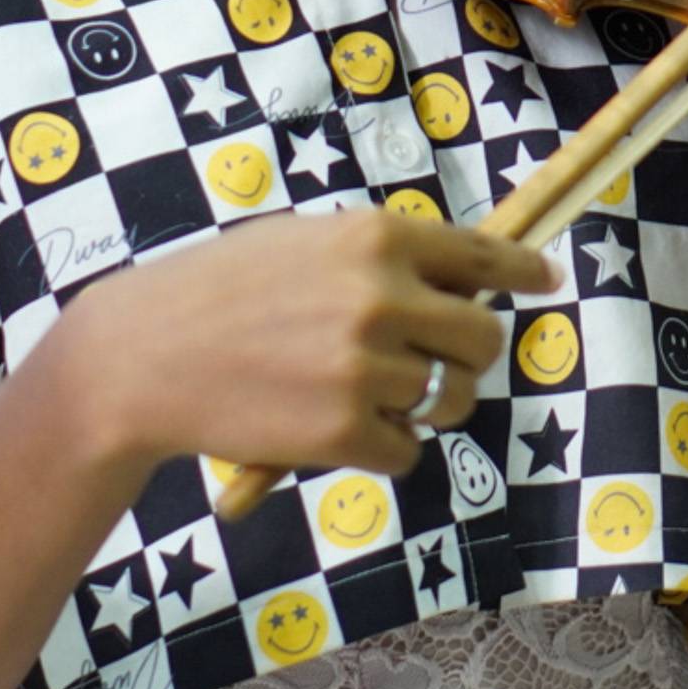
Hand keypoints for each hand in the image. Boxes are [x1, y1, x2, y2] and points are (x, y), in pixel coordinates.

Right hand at [56, 210, 559, 477]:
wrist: (142, 355)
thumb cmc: (218, 293)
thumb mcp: (302, 244)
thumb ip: (377, 258)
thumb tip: (458, 282)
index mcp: (375, 237)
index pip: (479, 253)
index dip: (520, 269)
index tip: (545, 281)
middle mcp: (381, 297)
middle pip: (483, 338)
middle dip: (469, 357)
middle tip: (435, 366)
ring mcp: (365, 367)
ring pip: (448, 400)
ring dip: (421, 405)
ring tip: (363, 396)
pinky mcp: (346, 432)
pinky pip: (408, 451)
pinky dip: (382, 448)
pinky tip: (330, 429)